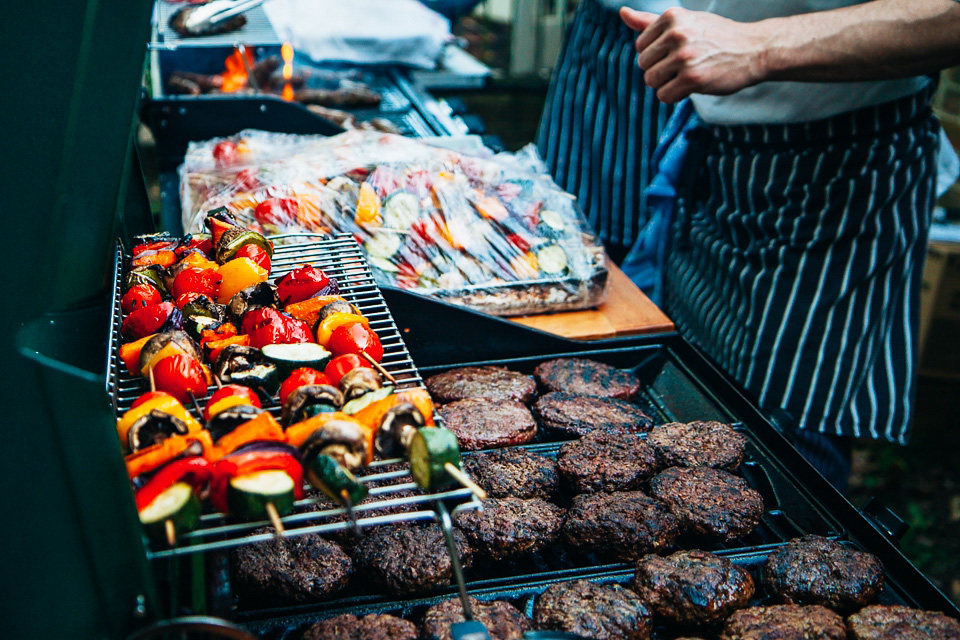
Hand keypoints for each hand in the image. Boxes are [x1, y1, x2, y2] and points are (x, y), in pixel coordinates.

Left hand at [620, 7, 767, 102]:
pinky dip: (674, 96)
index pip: (640, 46)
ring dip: (666, 83)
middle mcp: (676, 34)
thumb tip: (622, 13)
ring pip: (651, 81)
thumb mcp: (684, 21)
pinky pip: (663, 96)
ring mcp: (684, 57)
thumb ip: (650, 21)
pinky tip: (690, 86)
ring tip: (686, 75)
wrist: (753, 49)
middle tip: (683, 65)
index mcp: (672, 17)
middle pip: (643, 64)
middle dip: (659, 69)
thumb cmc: (716, 36)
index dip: (656, 54)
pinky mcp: (692, 79)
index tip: (676, 51)